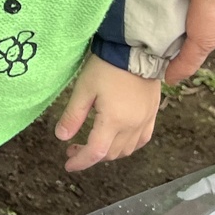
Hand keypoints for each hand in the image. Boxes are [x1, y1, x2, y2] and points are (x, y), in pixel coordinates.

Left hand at [53, 57, 160, 172]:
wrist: (136, 50)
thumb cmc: (107, 67)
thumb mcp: (84, 89)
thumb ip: (73, 115)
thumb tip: (61, 137)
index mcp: (114, 121)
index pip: (96, 152)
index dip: (81, 162)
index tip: (68, 165)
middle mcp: (132, 125)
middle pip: (111, 153)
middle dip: (91, 155)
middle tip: (74, 147)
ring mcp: (145, 121)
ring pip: (127, 150)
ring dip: (108, 152)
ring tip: (92, 143)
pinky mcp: (152, 114)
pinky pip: (141, 140)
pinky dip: (127, 146)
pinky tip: (117, 139)